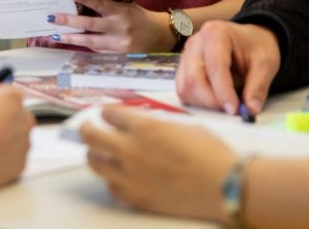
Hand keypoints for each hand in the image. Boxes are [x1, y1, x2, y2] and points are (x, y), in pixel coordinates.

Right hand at [0, 86, 33, 193]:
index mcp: (10, 98)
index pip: (7, 92)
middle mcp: (23, 119)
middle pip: (17, 114)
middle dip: (3, 119)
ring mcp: (24, 143)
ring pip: (16, 138)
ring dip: (3, 140)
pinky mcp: (20, 165)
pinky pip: (13, 159)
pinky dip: (3, 160)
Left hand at [46, 0, 172, 52]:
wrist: (162, 36)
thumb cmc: (143, 18)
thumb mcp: (128, 8)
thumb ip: (110, 8)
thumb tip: (86, 5)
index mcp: (122, 12)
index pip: (100, 4)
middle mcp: (119, 28)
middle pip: (90, 25)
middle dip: (69, 21)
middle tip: (53, 18)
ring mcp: (119, 44)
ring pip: (90, 41)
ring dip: (72, 38)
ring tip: (57, 36)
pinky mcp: (119, 56)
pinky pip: (99, 51)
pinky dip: (87, 46)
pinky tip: (75, 43)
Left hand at [82, 105, 232, 222]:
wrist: (222, 185)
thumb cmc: (208, 152)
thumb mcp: (181, 124)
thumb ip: (155, 123)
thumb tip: (141, 124)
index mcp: (145, 127)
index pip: (110, 114)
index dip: (107, 111)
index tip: (106, 112)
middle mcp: (132, 151)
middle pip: (92, 136)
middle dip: (86, 129)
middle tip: (86, 127)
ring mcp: (131, 177)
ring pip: (95, 163)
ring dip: (94, 154)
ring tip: (96, 151)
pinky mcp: (136, 198)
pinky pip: (111, 187)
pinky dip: (111, 179)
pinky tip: (116, 175)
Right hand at [176, 21, 279, 114]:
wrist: (249, 41)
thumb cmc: (256, 48)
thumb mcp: (265, 63)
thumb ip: (258, 86)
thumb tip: (251, 110)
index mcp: (215, 33)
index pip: (214, 66)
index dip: (223, 91)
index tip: (234, 110)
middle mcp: (195, 42)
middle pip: (194, 79)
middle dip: (213, 100)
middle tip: (233, 107)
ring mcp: (186, 55)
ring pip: (185, 87)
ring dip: (205, 102)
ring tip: (225, 99)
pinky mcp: (183, 68)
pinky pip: (183, 91)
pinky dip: (198, 101)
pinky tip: (215, 97)